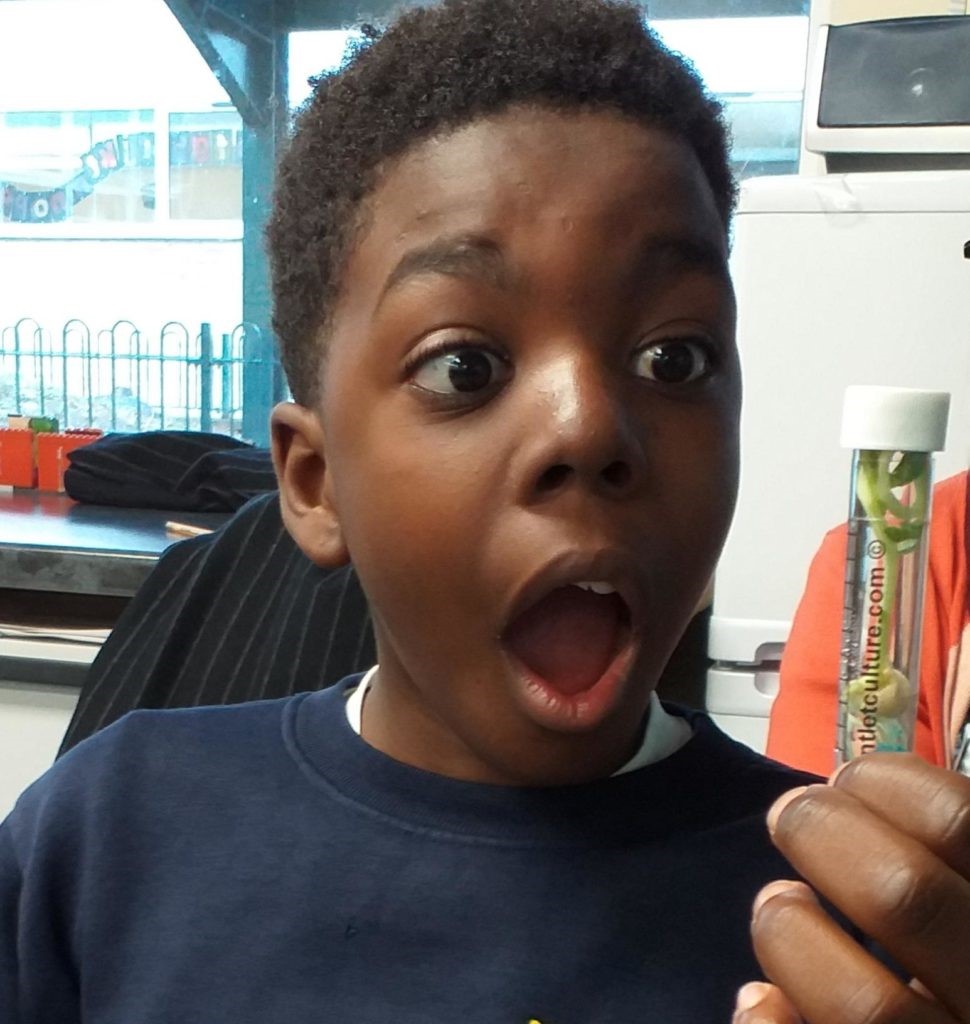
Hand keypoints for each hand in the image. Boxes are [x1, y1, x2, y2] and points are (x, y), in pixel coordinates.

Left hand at [735, 754, 969, 1023]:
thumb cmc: (963, 968)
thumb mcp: (968, 908)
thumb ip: (942, 864)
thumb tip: (850, 792)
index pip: (960, 823)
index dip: (891, 784)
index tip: (848, 779)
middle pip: (906, 895)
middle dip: (823, 833)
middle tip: (790, 815)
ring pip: (865, 1004)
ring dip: (792, 932)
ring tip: (779, 904)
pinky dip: (769, 1022)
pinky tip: (763, 999)